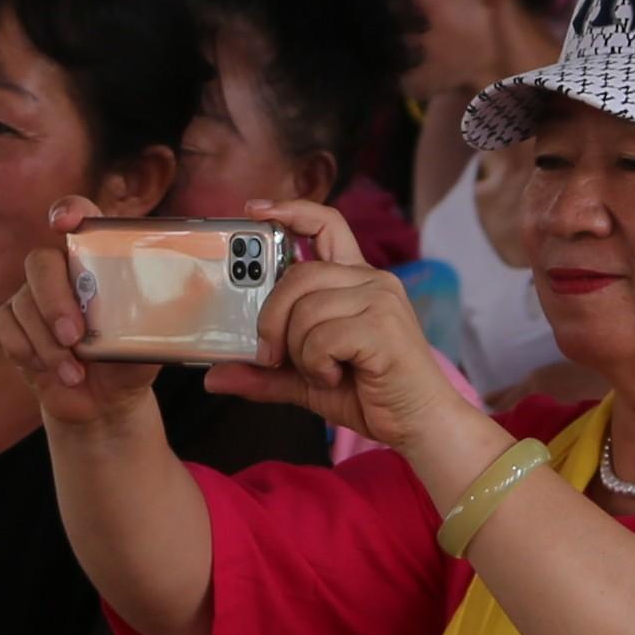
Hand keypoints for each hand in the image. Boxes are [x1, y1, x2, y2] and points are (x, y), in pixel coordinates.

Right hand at [0, 197, 154, 431]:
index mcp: (96, 260)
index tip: (64, 224)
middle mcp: (60, 271)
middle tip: (75, 337)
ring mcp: (32, 296)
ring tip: (75, 372)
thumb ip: (166, 311)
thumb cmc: (129, 360)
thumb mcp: (155, 337)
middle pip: (40, 262)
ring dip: (47, 343)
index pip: (79, 218)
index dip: (69, 211)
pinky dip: (28, 352)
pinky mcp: (12, 323)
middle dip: (54, 301)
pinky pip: (5, 326)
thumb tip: (198, 286)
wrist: (103, 402)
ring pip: (22, 303)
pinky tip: (54, 372)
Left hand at [210, 197, 474, 459]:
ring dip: (300, 352)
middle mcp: (371, 280)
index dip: (290, 211)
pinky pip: (321, 336)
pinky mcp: (382, 326)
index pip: (326, 223)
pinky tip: (337, 377)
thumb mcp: (306, 381)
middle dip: (272, 319)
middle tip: (273, 355)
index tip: (255, 211)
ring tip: (324, 372)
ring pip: (305, 310)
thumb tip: (213, 377)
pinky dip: (317, 366)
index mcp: (356, 280)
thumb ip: (265, 373)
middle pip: (298, 276)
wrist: (421, 424)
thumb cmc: (372, 395)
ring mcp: (380, 299)